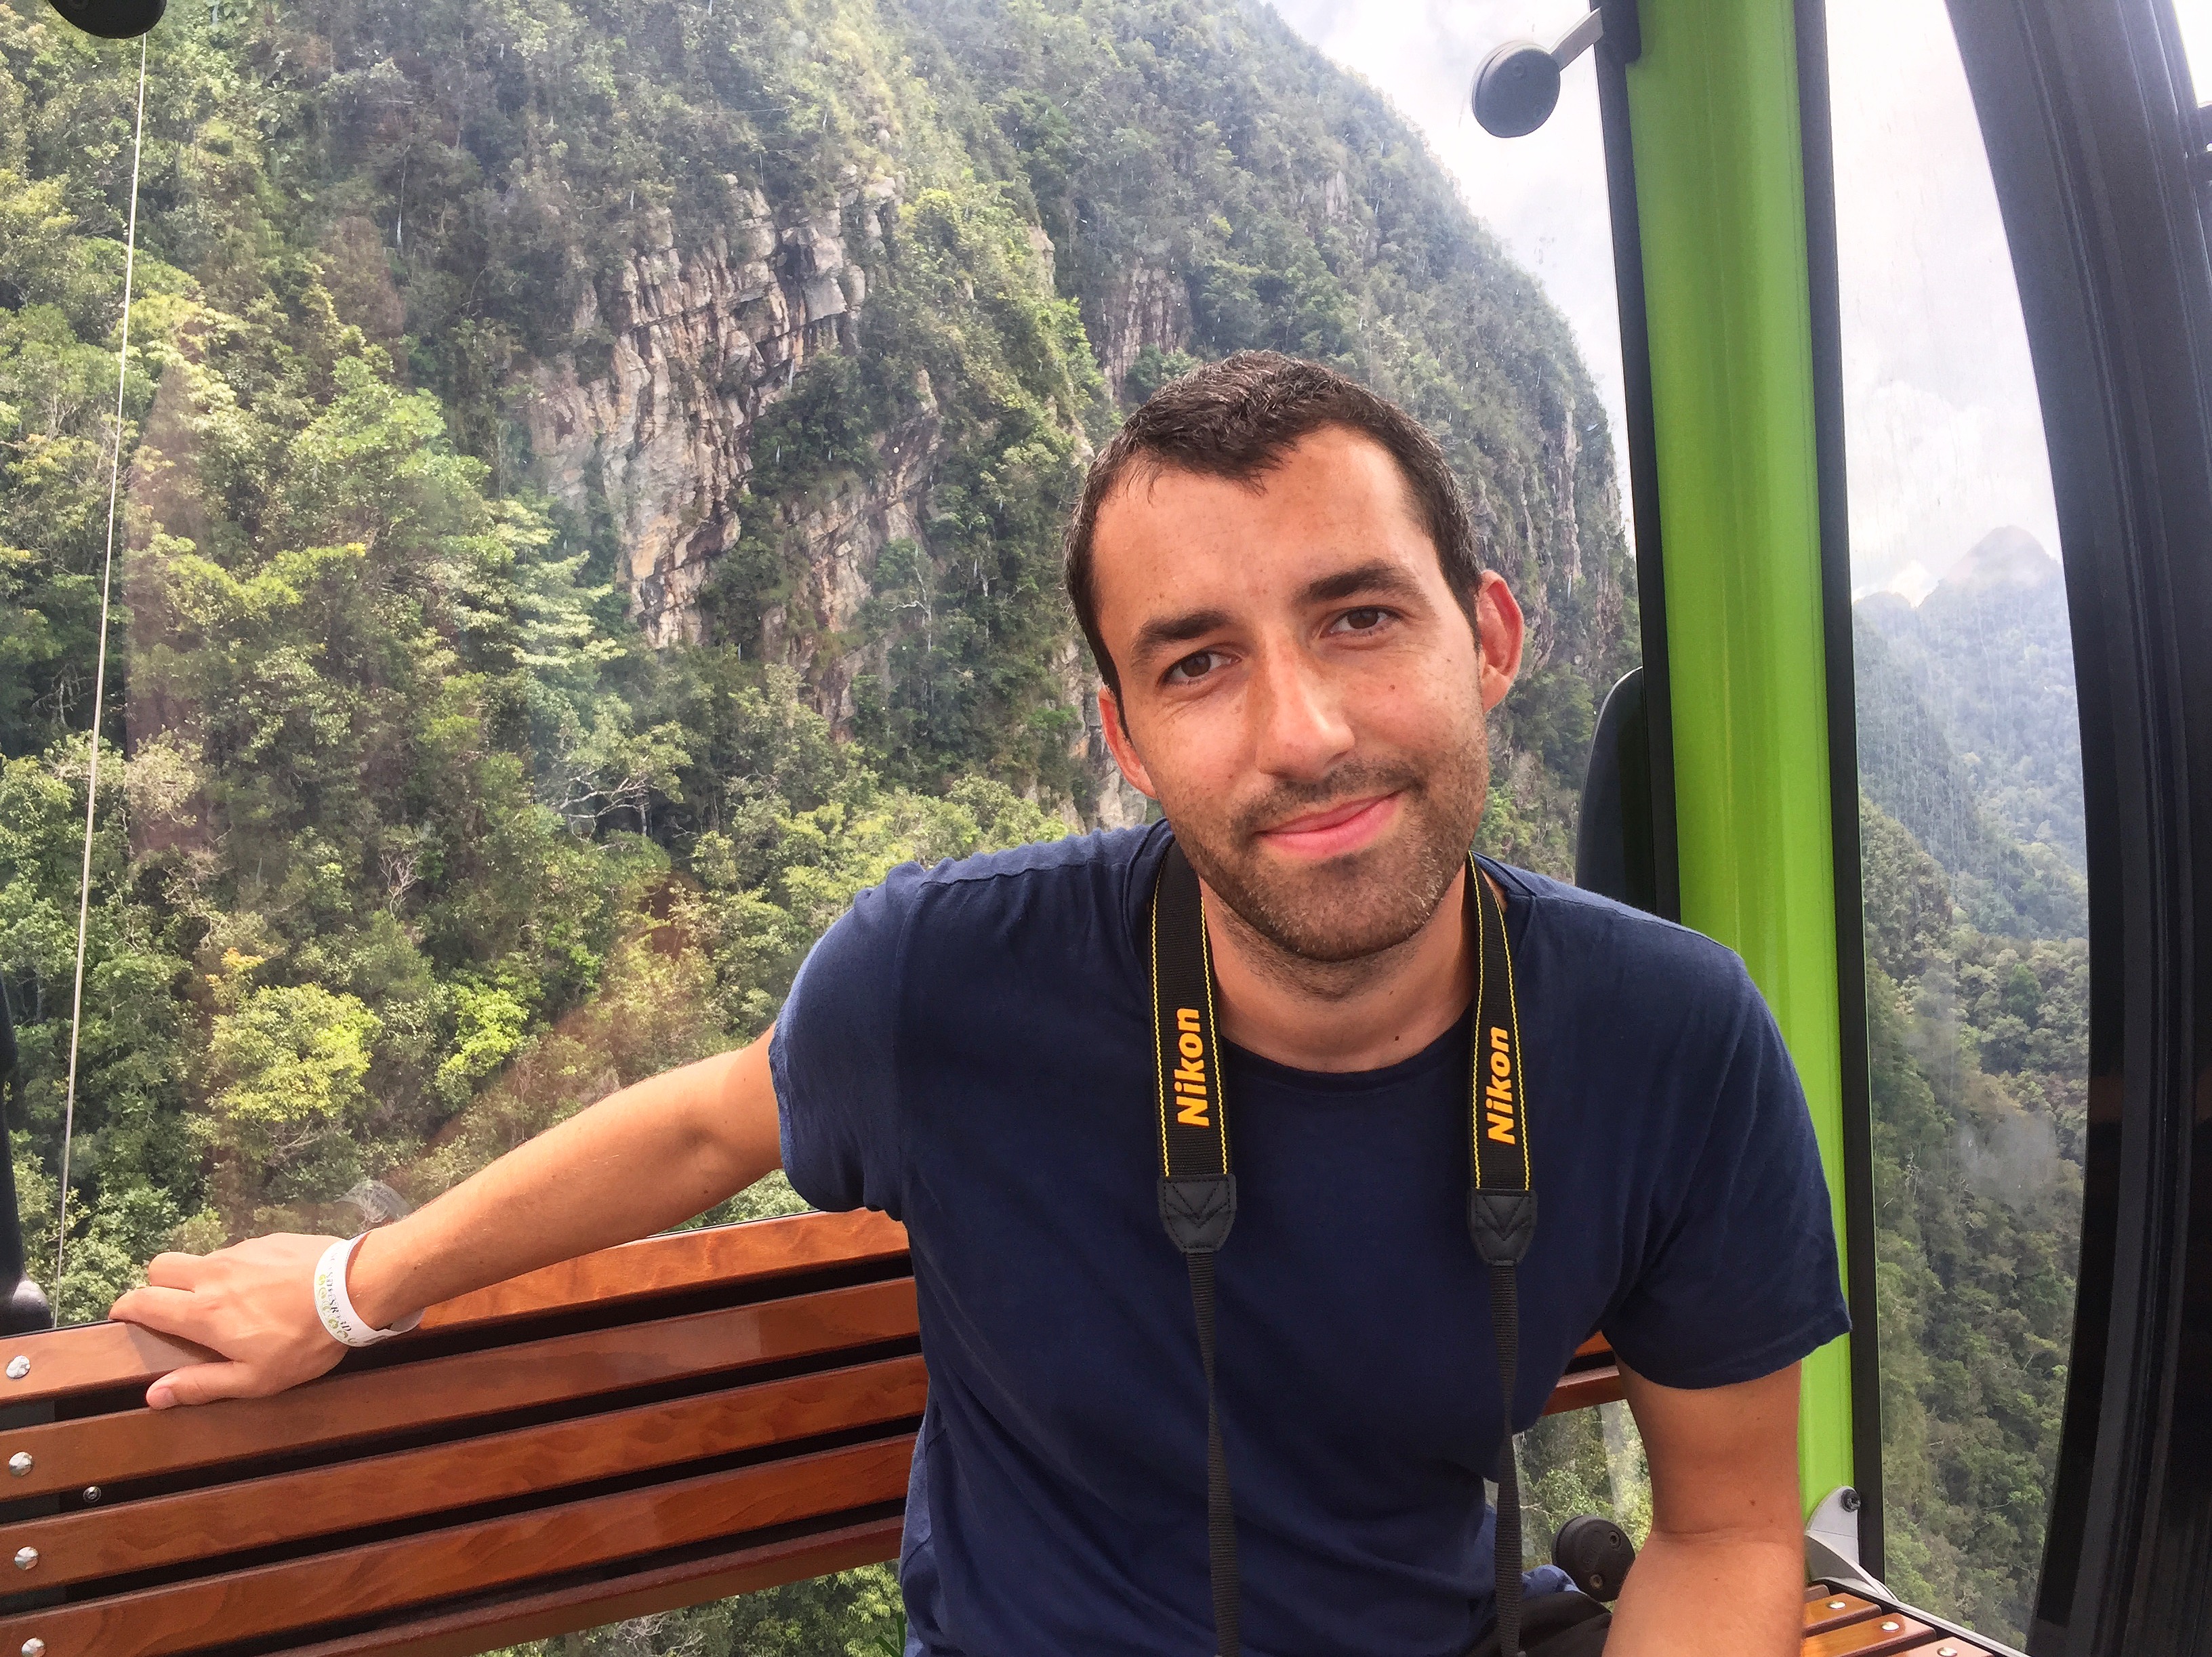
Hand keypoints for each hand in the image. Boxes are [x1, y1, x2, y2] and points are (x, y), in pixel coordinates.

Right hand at [109, 1233, 348, 1408]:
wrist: (354, 1288)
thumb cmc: (303, 1341)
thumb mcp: (254, 1378)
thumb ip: (201, 1384)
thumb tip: (154, 1394)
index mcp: (202, 1311)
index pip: (143, 1300)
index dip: (125, 1308)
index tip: (124, 1317)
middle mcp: (213, 1274)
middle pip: (161, 1266)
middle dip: (158, 1285)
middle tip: (176, 1309)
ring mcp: (242, 1251)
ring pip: (202, 1258)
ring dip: (202, 1278)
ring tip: (232, 1303)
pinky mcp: (269, 1238)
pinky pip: (238, 1252)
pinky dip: (239, 1268)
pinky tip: (267, 1286)